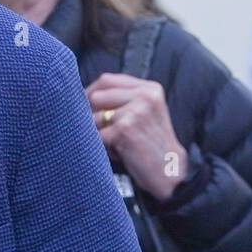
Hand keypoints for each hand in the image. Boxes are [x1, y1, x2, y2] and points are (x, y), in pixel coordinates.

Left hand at [86, 72, 188, 201]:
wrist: (169, 172)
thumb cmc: (149, 143)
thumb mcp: (143, 112)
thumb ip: (121, 98)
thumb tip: (82, 94)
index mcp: (149, 88)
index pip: (106, 80)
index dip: (91, 93)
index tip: (88, 108)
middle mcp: (145, 96)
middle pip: (96, 96)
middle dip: (91, 114)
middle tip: (102, 129)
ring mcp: (136, 111)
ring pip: (93, 116)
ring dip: (97, 132)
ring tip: (116, 142)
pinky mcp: (125, 128)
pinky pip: (96, 134)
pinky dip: (101, 145)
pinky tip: (118, 151)